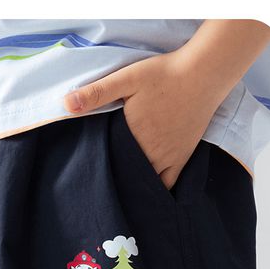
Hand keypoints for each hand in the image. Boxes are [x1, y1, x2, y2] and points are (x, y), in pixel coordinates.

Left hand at [63, 49, 223, 190]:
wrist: (204, 73)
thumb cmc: (164, 74)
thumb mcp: (127, 77)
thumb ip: (97, 93)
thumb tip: (65, 104)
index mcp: (131, 136)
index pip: (108, 161)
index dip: (97, 168)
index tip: (88, 173)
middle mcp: (148, 152)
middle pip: (125, 175)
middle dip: (113, 180)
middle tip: (100, 186)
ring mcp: (166, 158)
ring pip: (144, 183)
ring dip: (132, 186)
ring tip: (120, 191)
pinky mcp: (182, 158)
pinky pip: (167, 185)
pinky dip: (156, 191)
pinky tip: (146, 195)